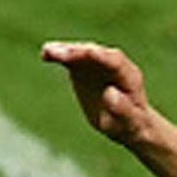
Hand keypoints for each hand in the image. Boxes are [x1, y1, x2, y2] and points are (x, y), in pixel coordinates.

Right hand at [41, 41, 156, 144]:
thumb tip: (110, 93)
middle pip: (96, 53)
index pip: (116, 62)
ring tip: (49, 53)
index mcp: (130, 78)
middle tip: (61, 55)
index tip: (89, 52)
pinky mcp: (83, 65)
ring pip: (81, 52)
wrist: (125, 124)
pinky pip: (70, 57)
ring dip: (65, 51)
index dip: (102, 56)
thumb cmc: (130, 126)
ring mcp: (98, 63)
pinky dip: (58, 54)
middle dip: (79, 52)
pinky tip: (45, 55)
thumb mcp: (129, 123)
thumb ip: (123, 109)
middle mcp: (115, 65)